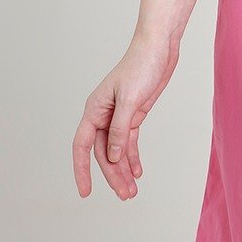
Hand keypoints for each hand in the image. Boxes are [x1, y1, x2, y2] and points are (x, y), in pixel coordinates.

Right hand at [72, 33, 178, 199]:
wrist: (159, 47)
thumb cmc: (141, 65)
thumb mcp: (130, 100)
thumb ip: (119, 129)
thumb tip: (111, 156)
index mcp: (94, 109)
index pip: (82, 146)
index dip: (81, 170)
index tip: (85, 192)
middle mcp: (103, 115)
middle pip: (103, 153)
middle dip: (113, 175)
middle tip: (126, 194)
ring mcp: (119, 115)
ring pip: (116, 150)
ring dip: (124, 169)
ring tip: (132, 190)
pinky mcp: (134, 114)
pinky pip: (129, 141)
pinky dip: (133, 156)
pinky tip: (137, 171)